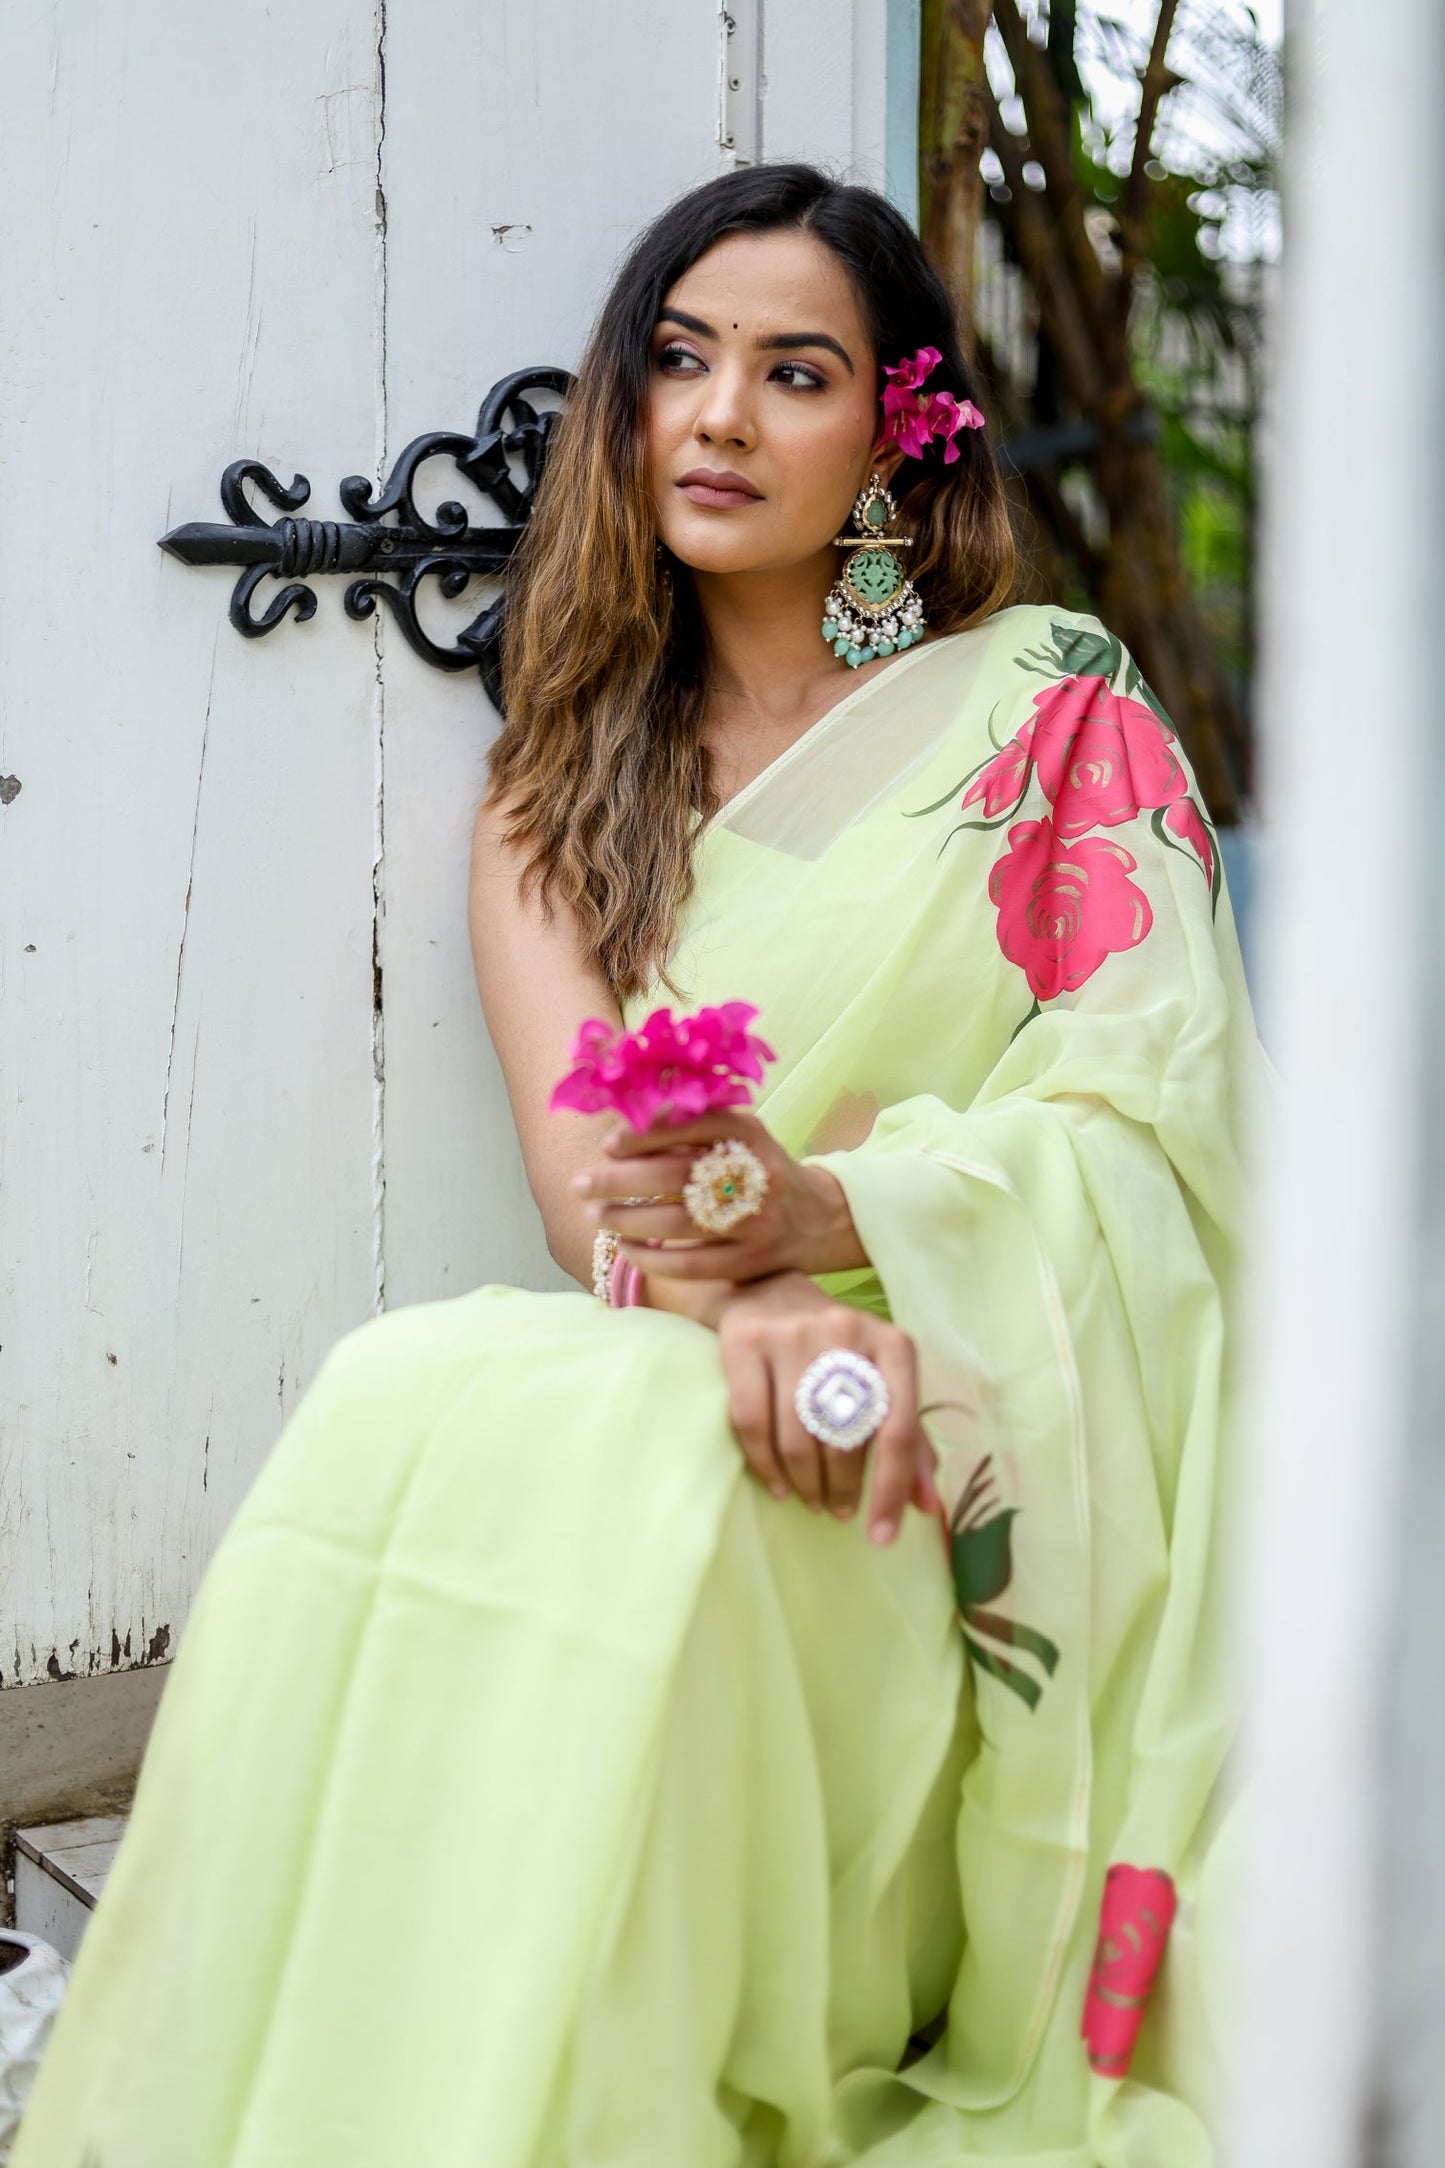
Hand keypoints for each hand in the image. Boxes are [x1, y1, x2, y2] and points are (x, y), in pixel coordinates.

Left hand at [570, 1108, 867, 1284]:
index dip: (646, 1135)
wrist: (819, 1218)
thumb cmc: (759, 1169)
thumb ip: (692, 1126)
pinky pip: (692, 1265)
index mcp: (750, 1134)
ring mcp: (755, 1222)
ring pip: (678, 1224)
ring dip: (628, 1220)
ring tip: (596, 1215)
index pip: (692, 1127)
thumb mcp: (740, 1135)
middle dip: (620, 1181)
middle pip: (676, 1177)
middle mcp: (755, 1175)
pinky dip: (652, 1259)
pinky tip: (625, 1249)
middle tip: (581, 1184)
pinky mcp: (751, 1261)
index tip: (609, 1145)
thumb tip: (625, 1125)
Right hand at [712, 1271, 937, 1545]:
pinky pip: (751, 1421)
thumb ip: (910, 1439)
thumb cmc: (839, 1351)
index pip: (899, 1428)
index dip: (893, 1489)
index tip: (883, 1537)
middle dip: (844, 1488)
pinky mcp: (746, 1341)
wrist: (770, 1291)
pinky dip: (765, 1465)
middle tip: (840, 1512)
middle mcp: (846, 1331)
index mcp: (893, 1344)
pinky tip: (778, 1486)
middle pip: (846, 1435)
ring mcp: (792, 1334)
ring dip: (806, 1483)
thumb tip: (929, 1507)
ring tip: (811, 1501)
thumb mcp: (882, 1381)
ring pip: (799, 1434)